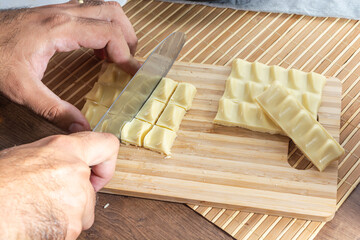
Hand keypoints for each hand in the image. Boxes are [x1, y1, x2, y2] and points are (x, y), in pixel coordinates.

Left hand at [0, 1, 140, 132]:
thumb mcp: (22, 89)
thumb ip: (54, 110)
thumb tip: (81, 128)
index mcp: (59, 29)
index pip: (108, 34)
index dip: (126, 54)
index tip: (133, 73)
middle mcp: (63, 14)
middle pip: (113, 14)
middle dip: (128, 38)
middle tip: (128, 63)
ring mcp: (58, 10)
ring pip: (103, 8)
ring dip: (117, 29)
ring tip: (117, 54)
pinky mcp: (54, 13)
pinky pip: (89, 12)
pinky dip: (102, 28)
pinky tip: (95, 49)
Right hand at [0, 132, 118, 238]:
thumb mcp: (25, 157)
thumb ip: (55, 158)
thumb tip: (66, 165)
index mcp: (64, 150)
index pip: (107, 145)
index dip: (106, 162)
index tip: (99, 174)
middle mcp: (75, 172)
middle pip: (91, 190)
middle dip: (76, 198)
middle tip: (49, 200)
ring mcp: (76, 201)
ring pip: (84, 212)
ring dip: (67, 216)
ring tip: (37, 212)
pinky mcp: (72, 226)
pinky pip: (73, 229)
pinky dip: (59, 230)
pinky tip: (37, 223)